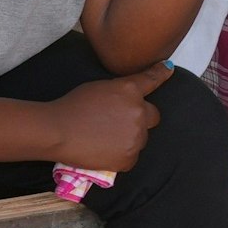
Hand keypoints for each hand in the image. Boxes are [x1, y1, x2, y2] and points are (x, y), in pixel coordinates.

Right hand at [49, 63, 173, 170]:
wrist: (58, 131)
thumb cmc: (72, 105)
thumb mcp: (99, 87)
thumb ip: (120, 91)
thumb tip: (126, 98)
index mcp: (130, 91)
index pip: (152, 80)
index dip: (162, 73)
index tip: (169, 69)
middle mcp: (138, 112)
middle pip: (153, 116)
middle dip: (142, 118)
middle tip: (120, 123)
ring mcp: (135, 137)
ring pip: (141, 138)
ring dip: (130, 138)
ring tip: (105, 139)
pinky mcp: (129, 158)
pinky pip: (131, 157)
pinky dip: (121, 155)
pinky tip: (104, 152)